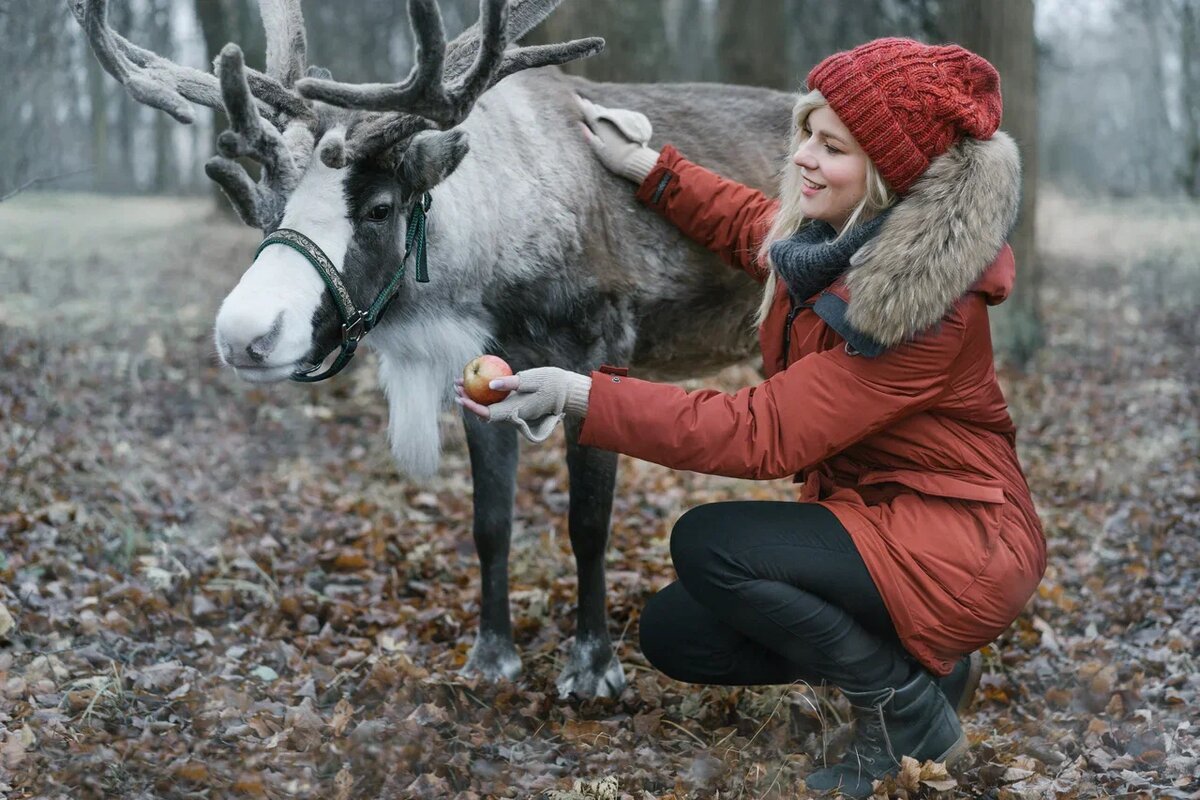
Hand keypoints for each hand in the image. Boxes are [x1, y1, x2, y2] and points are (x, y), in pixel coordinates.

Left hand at [454, 366, 591, 442]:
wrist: (568, 391)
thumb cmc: (552, 384)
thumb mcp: (532, 379)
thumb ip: (511, 383)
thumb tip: (490, 383)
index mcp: (514, 410)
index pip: (487, 413)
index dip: (471, 407)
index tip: (459, 397)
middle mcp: (512, 413)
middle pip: (484, 410)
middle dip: (468, 398)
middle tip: (455, 384)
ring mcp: (514, 409)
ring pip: (490, 406)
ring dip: (475, 395)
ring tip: (462, 380)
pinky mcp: (517, 403)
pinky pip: (497, 401)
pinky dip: (486, 391)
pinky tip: (479, 379)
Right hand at [575, 93, 660, 183]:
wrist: (635, 160)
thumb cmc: (614, 158)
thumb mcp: (599, 150)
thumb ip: (589, 137)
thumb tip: (580, 124)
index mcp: (600, 127)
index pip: (588, 112)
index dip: (581, 104)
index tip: (575, 96)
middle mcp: (609, 122)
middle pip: (597, 111)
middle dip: (589, 106)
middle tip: (582, 100)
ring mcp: (618, 124)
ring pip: (605, 113)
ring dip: (598, 110)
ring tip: (591, 106)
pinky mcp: (626, 126)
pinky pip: (612, 116)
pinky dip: (606, 114)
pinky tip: (605, 115)